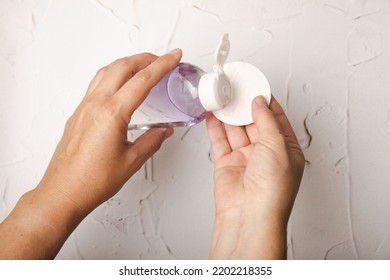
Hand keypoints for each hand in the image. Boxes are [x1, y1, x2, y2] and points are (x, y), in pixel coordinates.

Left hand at [0, 49, 181, 258]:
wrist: (63, 192)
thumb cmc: (91, 181)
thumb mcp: (132, 161)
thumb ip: (152, 141)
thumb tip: (163, 131)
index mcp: (112, 114)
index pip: (143, 80)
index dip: (162, 65)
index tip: (173, 56)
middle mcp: (95, 105)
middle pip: (122, 67)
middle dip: (145, 58)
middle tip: (161, 59)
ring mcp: (84, 107)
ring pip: (106, 71)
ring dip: (127, 63)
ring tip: (142, 66)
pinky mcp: (78, 113)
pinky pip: (96, 83)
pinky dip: (113, 75)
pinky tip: (120, 85)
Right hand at [207, 95, 304, 258]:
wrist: (249, 214)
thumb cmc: (272, 190)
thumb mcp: (277, 145)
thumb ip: (267, 120)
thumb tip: (260, 102)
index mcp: (286, 149)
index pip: (276, 119)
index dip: (266, 102)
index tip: (257, 86)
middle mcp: (266, 153)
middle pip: (254, 122)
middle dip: (245, 106)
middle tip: (236, 89)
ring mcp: (245, 158)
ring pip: (236, 129)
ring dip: (229, 114)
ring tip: (222, 97)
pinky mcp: (227, 163)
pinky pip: (220, 140)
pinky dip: (216, 127)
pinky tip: (213, 115)